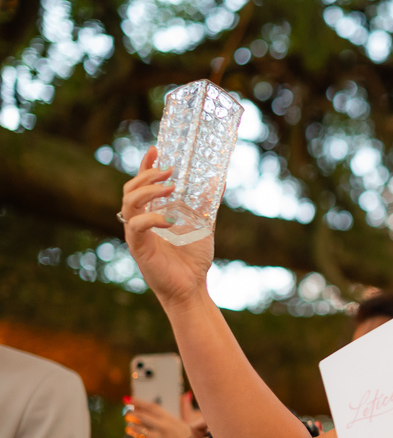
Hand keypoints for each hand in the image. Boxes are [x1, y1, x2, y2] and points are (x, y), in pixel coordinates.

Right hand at [120, 147, 214, 307]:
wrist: (191, 287)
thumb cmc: (192, 258)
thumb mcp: (203, 224)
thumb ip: (206, 203)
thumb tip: (218, 180)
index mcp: (151, 213)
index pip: (142, 184)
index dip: (145, 166)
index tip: (155, 149)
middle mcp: (139, 221)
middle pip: (130, 189)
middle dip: (148, 175)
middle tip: (170, 170)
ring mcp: (136, 234)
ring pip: (129, 203)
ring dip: (149, 191)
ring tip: (171, 188)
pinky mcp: (138, 248)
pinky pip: (136, 226)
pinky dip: (152, 217)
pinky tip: (170, 218)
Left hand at [125, 395, 196, 437]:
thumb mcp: (186, 425)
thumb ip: (183, 410)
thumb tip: (185, 395)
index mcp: (171, 420)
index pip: (152, 407)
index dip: (138, 402)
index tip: (128, 399)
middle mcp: (163, 428)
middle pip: (140, 416)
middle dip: (130, 414)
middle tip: (127, 414)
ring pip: (135, 430)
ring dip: (130, 428)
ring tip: (130, 428)